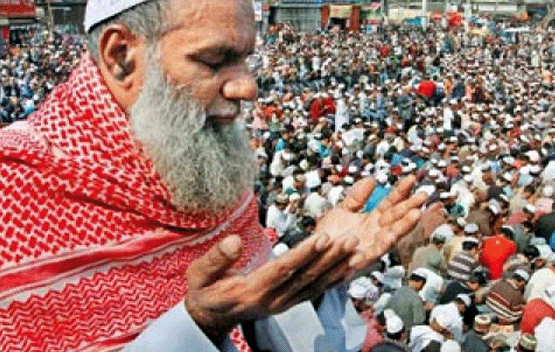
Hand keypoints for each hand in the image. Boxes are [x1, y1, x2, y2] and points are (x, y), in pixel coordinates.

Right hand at [185, 231, 357, 337]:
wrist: (210, 317)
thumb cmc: (204, 291)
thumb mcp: (199, 274)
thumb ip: (217, 258)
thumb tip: (234, 240)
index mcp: (252, 290)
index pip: (283, 269)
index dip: (304, 254)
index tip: (322, 237)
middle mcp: (273, 299)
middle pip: (306, 276)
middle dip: (329, 257)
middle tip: (350, 239)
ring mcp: (284, 303)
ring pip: (315, 284)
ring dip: (337, 266)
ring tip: (355, 249)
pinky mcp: (290, 302)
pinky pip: (316, 291)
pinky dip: (334, 279)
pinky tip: (348, 267)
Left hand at [316, 175, 426, 269]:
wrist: (312, 257)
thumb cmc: (327, 237)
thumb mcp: (342, 211)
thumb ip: (357, 197)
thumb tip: (372, 179)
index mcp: (372, 220)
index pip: (390, 203)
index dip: (401, 191)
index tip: (411, 179)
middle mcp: (375, 233)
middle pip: (395, 217)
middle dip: (410, 206)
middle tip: (423, 195)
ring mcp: (370, 246)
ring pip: (391, 234)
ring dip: (404, 225)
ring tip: (416, 213)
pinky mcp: (360, 259)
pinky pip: (373, 252)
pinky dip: (382, 245)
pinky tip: (391, 235)